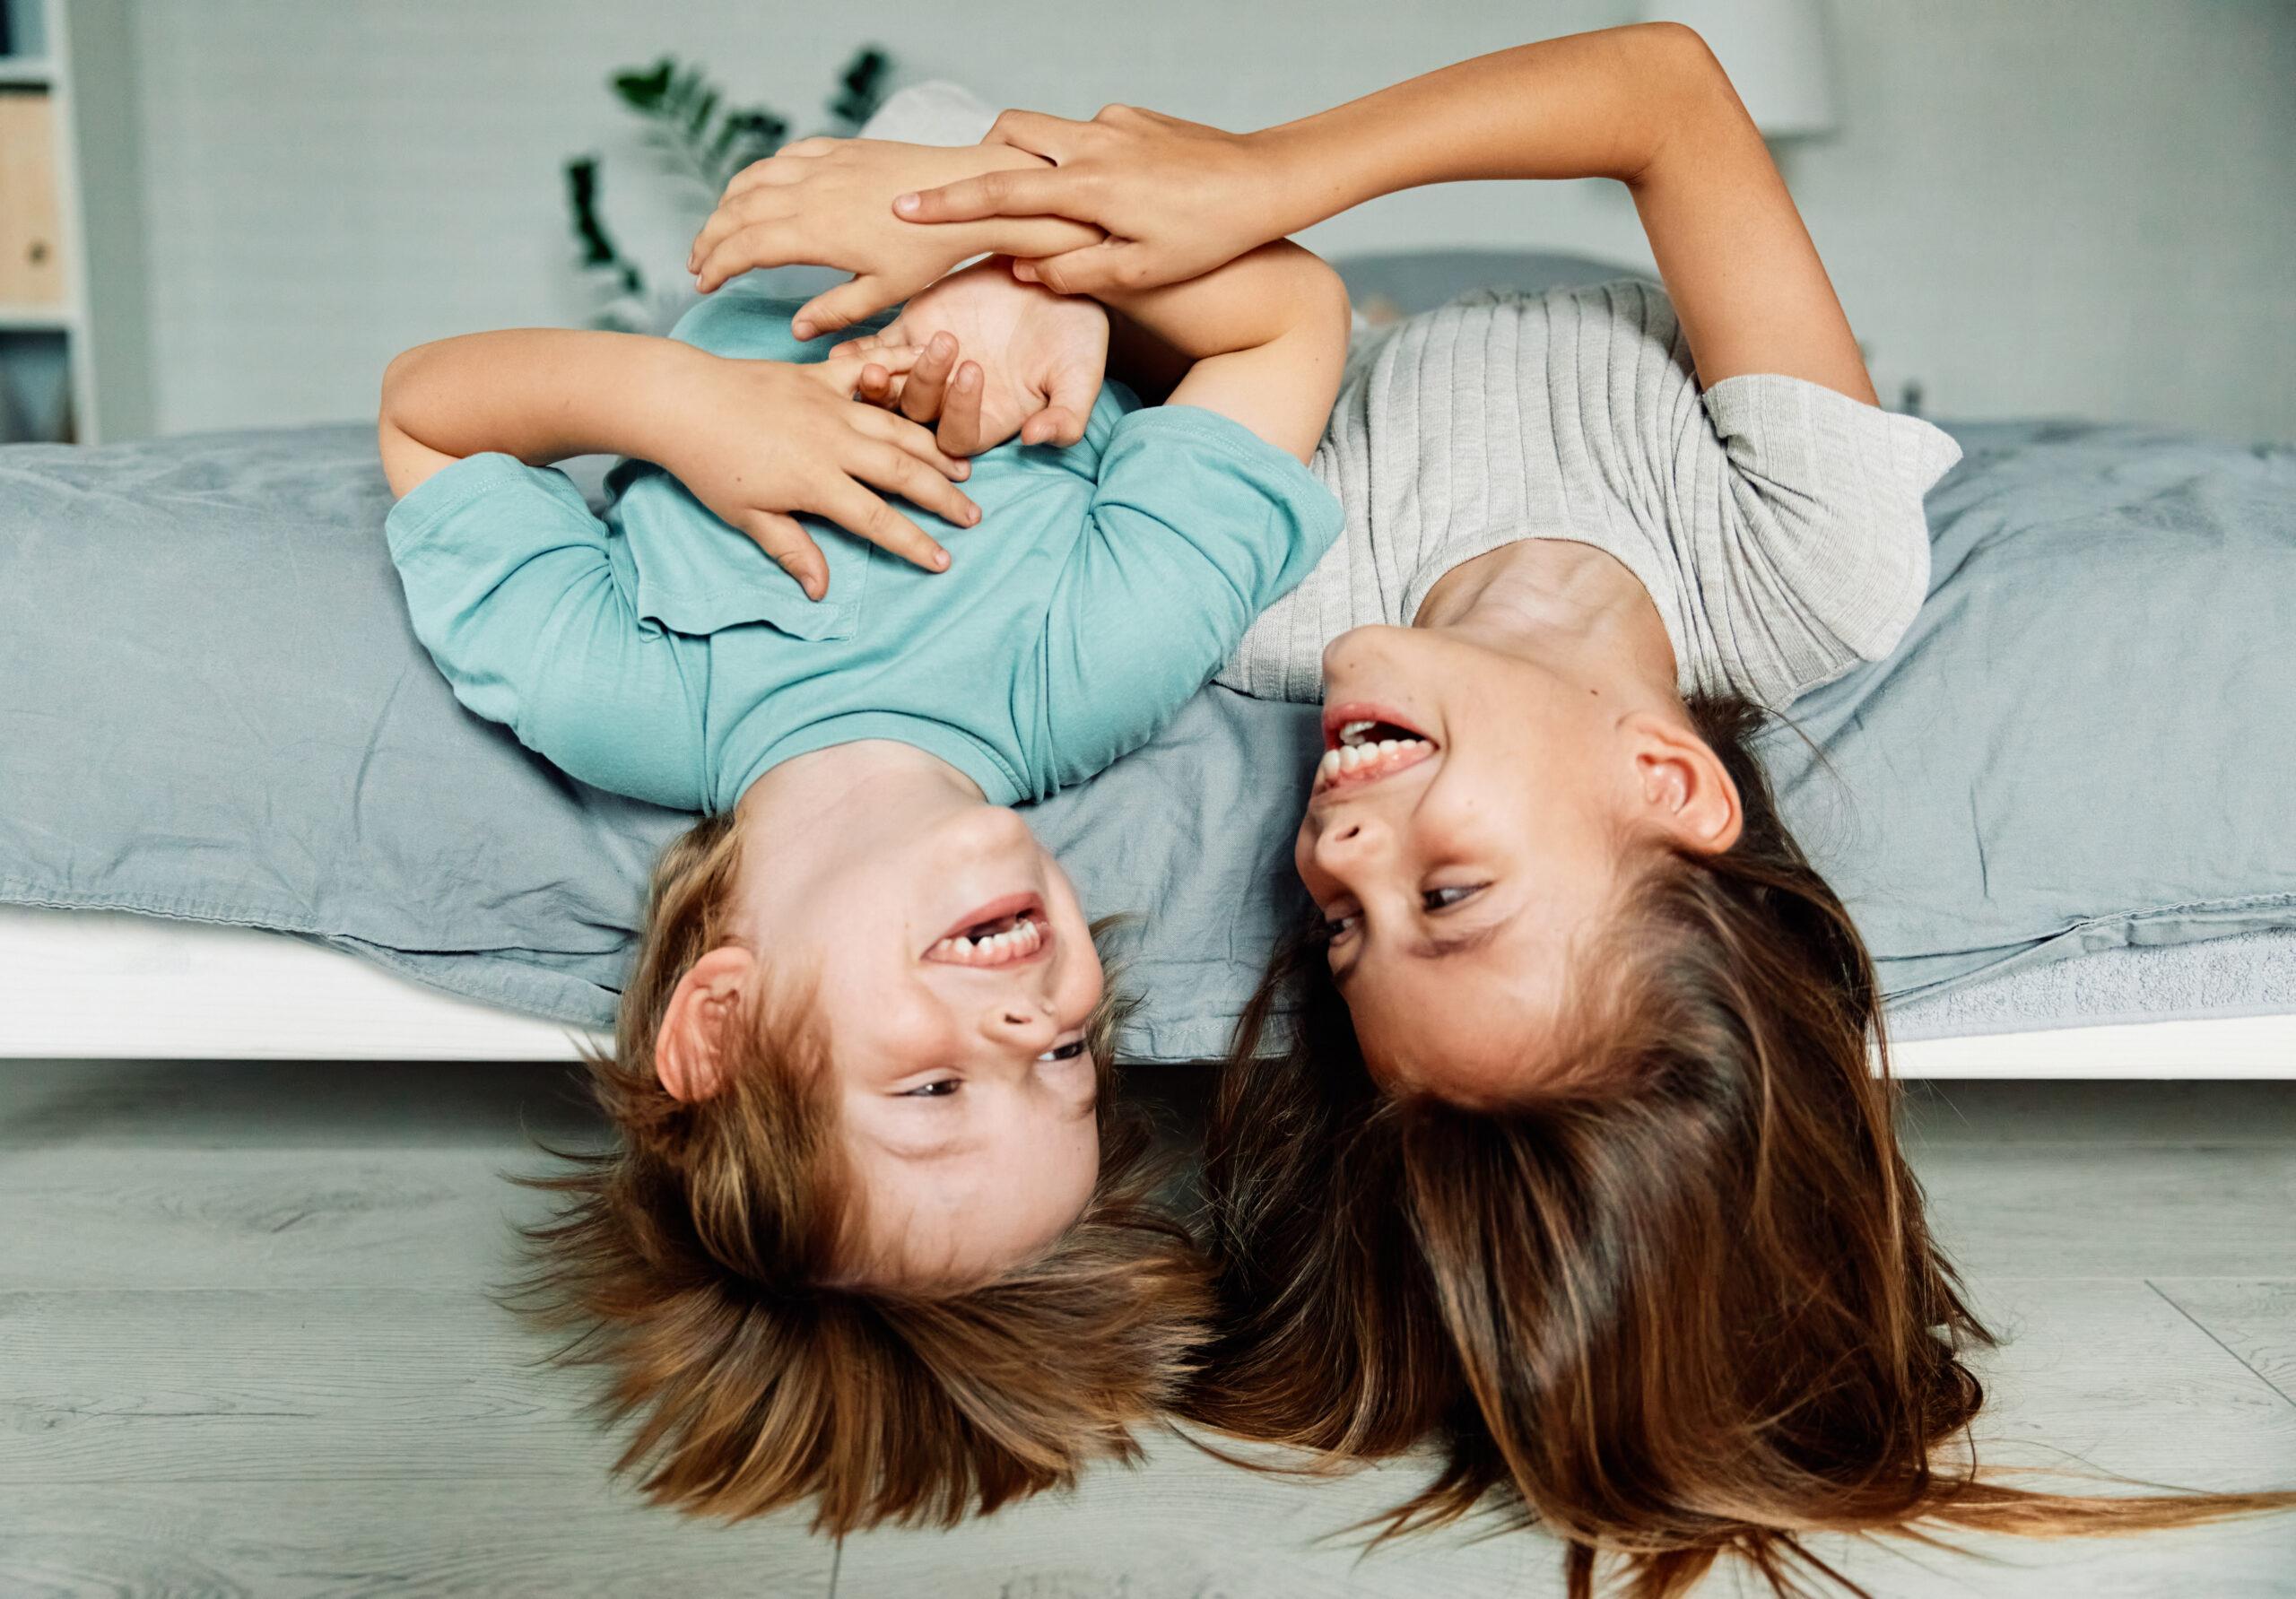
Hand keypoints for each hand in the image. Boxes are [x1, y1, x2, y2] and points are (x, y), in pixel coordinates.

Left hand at [664, 345, 981, 600]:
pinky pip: (868, 372)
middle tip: (974, 514)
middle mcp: (832, 442)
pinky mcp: (818, 377)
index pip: (877, 520)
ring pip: (896, 426)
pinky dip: (901, 371)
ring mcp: (829, 404)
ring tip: (961, 467)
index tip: (943, 561)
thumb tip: (821, 591)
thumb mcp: (746, 516)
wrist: (680, 400)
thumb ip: (792, 549)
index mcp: (815, 482)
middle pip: (902, 472)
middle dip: (942, 496)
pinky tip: (929, 374)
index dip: (914, 542)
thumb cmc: (707, 464)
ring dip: (933, 447)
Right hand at [685, 137, 1102, 339]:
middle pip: (737, 211)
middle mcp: (808, 192)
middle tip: (697, 262)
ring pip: (755, 179)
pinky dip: (760, 173)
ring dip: (728, 204)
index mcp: (813, 233)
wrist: (967, 194)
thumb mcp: (884, 292)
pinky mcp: (840, 148)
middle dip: (710, 236)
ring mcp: (822, 165)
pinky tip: (757, 188)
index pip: (745, 248)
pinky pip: (785, 155)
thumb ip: (835, 311)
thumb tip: (798, 330)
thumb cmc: (930, 249)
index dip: (717, 265)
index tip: (702, 283)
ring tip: (717, 229)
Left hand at [837, 258, 1107, 452]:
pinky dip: (858, 352)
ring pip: (891, 388)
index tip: (976, 369)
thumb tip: (1035, 439)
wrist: (1055, 276)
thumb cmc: (1076, 333)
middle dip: (918, 389)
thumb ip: (1066, 416)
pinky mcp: (911, 328)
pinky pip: (875, 347)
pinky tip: (849, 350)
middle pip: (917, 415)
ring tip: (878, 364)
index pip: (958, 436)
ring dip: (880, 380)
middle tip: (937, 350)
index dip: (959, 411)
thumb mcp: (1080, 376)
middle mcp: (952, 400)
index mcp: (989, 419)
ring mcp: (927, 365)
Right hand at [893, 106, 1296, 296]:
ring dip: (1034, 160)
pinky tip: (1114, 194)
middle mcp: (1092, 142)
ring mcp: (1112, 122)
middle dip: (985, 161)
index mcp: (1088, 186)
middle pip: (1009, 134)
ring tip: (1055, 207)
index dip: (945, 204)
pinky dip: (1079, 160)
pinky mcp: (1132, 117)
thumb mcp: (1141, 274)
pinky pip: (1086, 133)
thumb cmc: (1209, 237)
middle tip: (987, 200)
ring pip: (1044, 128)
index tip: (901, 208)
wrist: (1267, 181)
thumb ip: (1076, 272)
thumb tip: (1025, 269)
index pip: (998, 191)